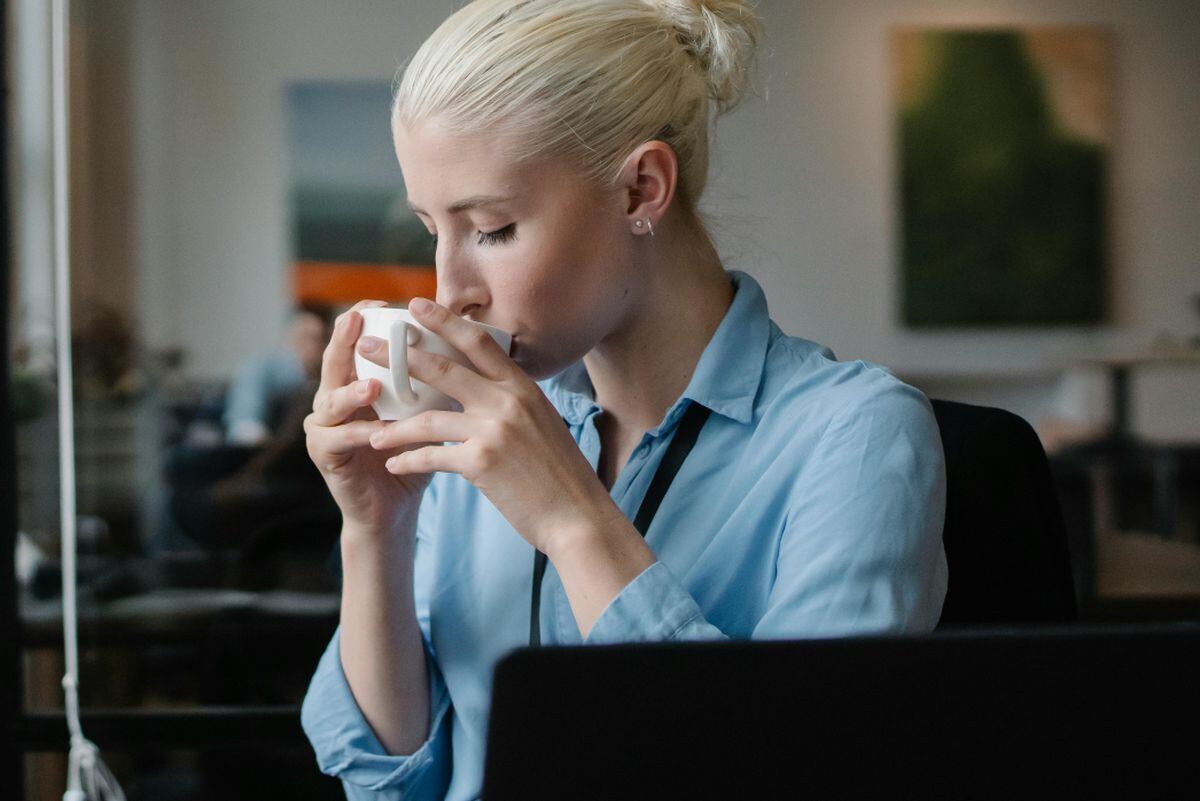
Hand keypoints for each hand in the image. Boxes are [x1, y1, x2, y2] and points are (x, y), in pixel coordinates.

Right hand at [303, 300, 436, 535]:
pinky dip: (360, 435)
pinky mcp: (324, 455)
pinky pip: (340, 440)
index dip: (362, 319)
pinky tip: (377, 433)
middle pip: (333, 362)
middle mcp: (333, 398)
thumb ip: (435, 380)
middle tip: (356, 322)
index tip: (381, 302)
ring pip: (330, 401)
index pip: (355, 343)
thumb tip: (473, 343)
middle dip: (344, 341)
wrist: (394, 508)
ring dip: (352, 393)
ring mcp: (323, 427)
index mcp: (356, 382)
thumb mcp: (426, 411)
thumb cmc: (413, 454)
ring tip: (372, 387)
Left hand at [361, 298, 618, 554]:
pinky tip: (393, 463)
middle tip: (367, 346)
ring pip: (428, 418)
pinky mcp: (481, 463)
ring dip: (394, 424)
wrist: (577, 516)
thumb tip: (485, 385)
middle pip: (443, 368)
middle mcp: (508, 401)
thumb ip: (512, 401)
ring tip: (370, 429)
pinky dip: (409, 460)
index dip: (444, 320)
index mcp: (524, 387)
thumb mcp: (542, 422)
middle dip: (399, 356)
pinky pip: (431, 456)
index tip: (415, 305)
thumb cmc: (560, 474)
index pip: (478, 341)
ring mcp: (494, 430)